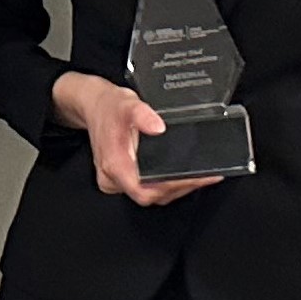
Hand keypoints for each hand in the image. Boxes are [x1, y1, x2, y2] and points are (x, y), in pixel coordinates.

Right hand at [50, 72, 224, 206]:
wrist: (93, 106)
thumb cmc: (109, 107)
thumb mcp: (127, 104)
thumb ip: (142, 114)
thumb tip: (158, 127)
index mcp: (114, 164)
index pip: (145, 190)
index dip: (172, 188)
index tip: (196, 178)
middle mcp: (112, 177)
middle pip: (151, 196)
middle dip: (181, 188)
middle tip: (207, 176)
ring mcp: (116, 180)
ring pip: (149, 195)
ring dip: (175, 188)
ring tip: (200, 177)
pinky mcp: (122, 178)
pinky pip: (146, 189)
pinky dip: (166, 185)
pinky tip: (182, 176)